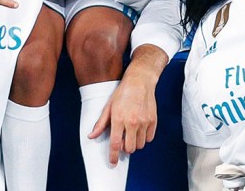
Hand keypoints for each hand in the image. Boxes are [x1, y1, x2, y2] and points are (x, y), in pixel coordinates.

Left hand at [89, 45, 165, 165]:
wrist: (140, 81)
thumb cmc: (123, 93)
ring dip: (135, 143)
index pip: (115, 144)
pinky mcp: (153, 121)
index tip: (112, 162)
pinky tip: (140, 129)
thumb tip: (91, 136)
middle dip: (125, 148)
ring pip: (140, 145)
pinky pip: (149, 139)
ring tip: (131, 132)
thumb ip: (100, 123)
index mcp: (118, 119)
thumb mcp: (108, 106)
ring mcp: (144, 122)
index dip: (113, 156)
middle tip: (123, 139)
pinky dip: (144, 138)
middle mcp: (132, 122)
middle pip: (129, 148)